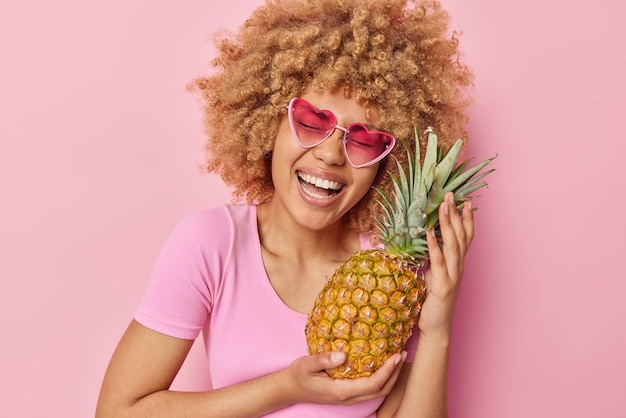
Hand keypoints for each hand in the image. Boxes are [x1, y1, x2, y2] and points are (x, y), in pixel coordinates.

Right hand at [282, 350, 405, 405]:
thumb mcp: (305, 364)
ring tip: (396, 358)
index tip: (395, 356)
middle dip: (394, 373)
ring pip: (377, 391)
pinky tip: (381, 363)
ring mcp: (348, 397)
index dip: (387, 371)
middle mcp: (348, 397)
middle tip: (401, 354)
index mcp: (341, 391)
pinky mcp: (348, 393)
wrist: (290, 388)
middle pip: (380, 390)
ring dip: (390, 376)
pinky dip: (381, 377)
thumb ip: (322, 360)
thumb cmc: (298, 375)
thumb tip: (343, 356)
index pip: (372, 384)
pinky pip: (369, 388)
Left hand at [419, 192, 473, 338]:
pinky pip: (438, 261)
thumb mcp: (434, 275)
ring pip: (452, 245)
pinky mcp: (442, 285)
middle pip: (460, 236)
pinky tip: (429, 232)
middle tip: (450, 195)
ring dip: (447, 224)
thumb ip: (435, 260)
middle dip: (455, 214)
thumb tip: (428, 243)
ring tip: (443, 206)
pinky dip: (434, 245)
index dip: (466, 219)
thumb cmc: (434, 302)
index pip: (466, 237)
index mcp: (457, 264)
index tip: (464, 201)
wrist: (436, 327)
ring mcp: (452, 276)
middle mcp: (458, 267)